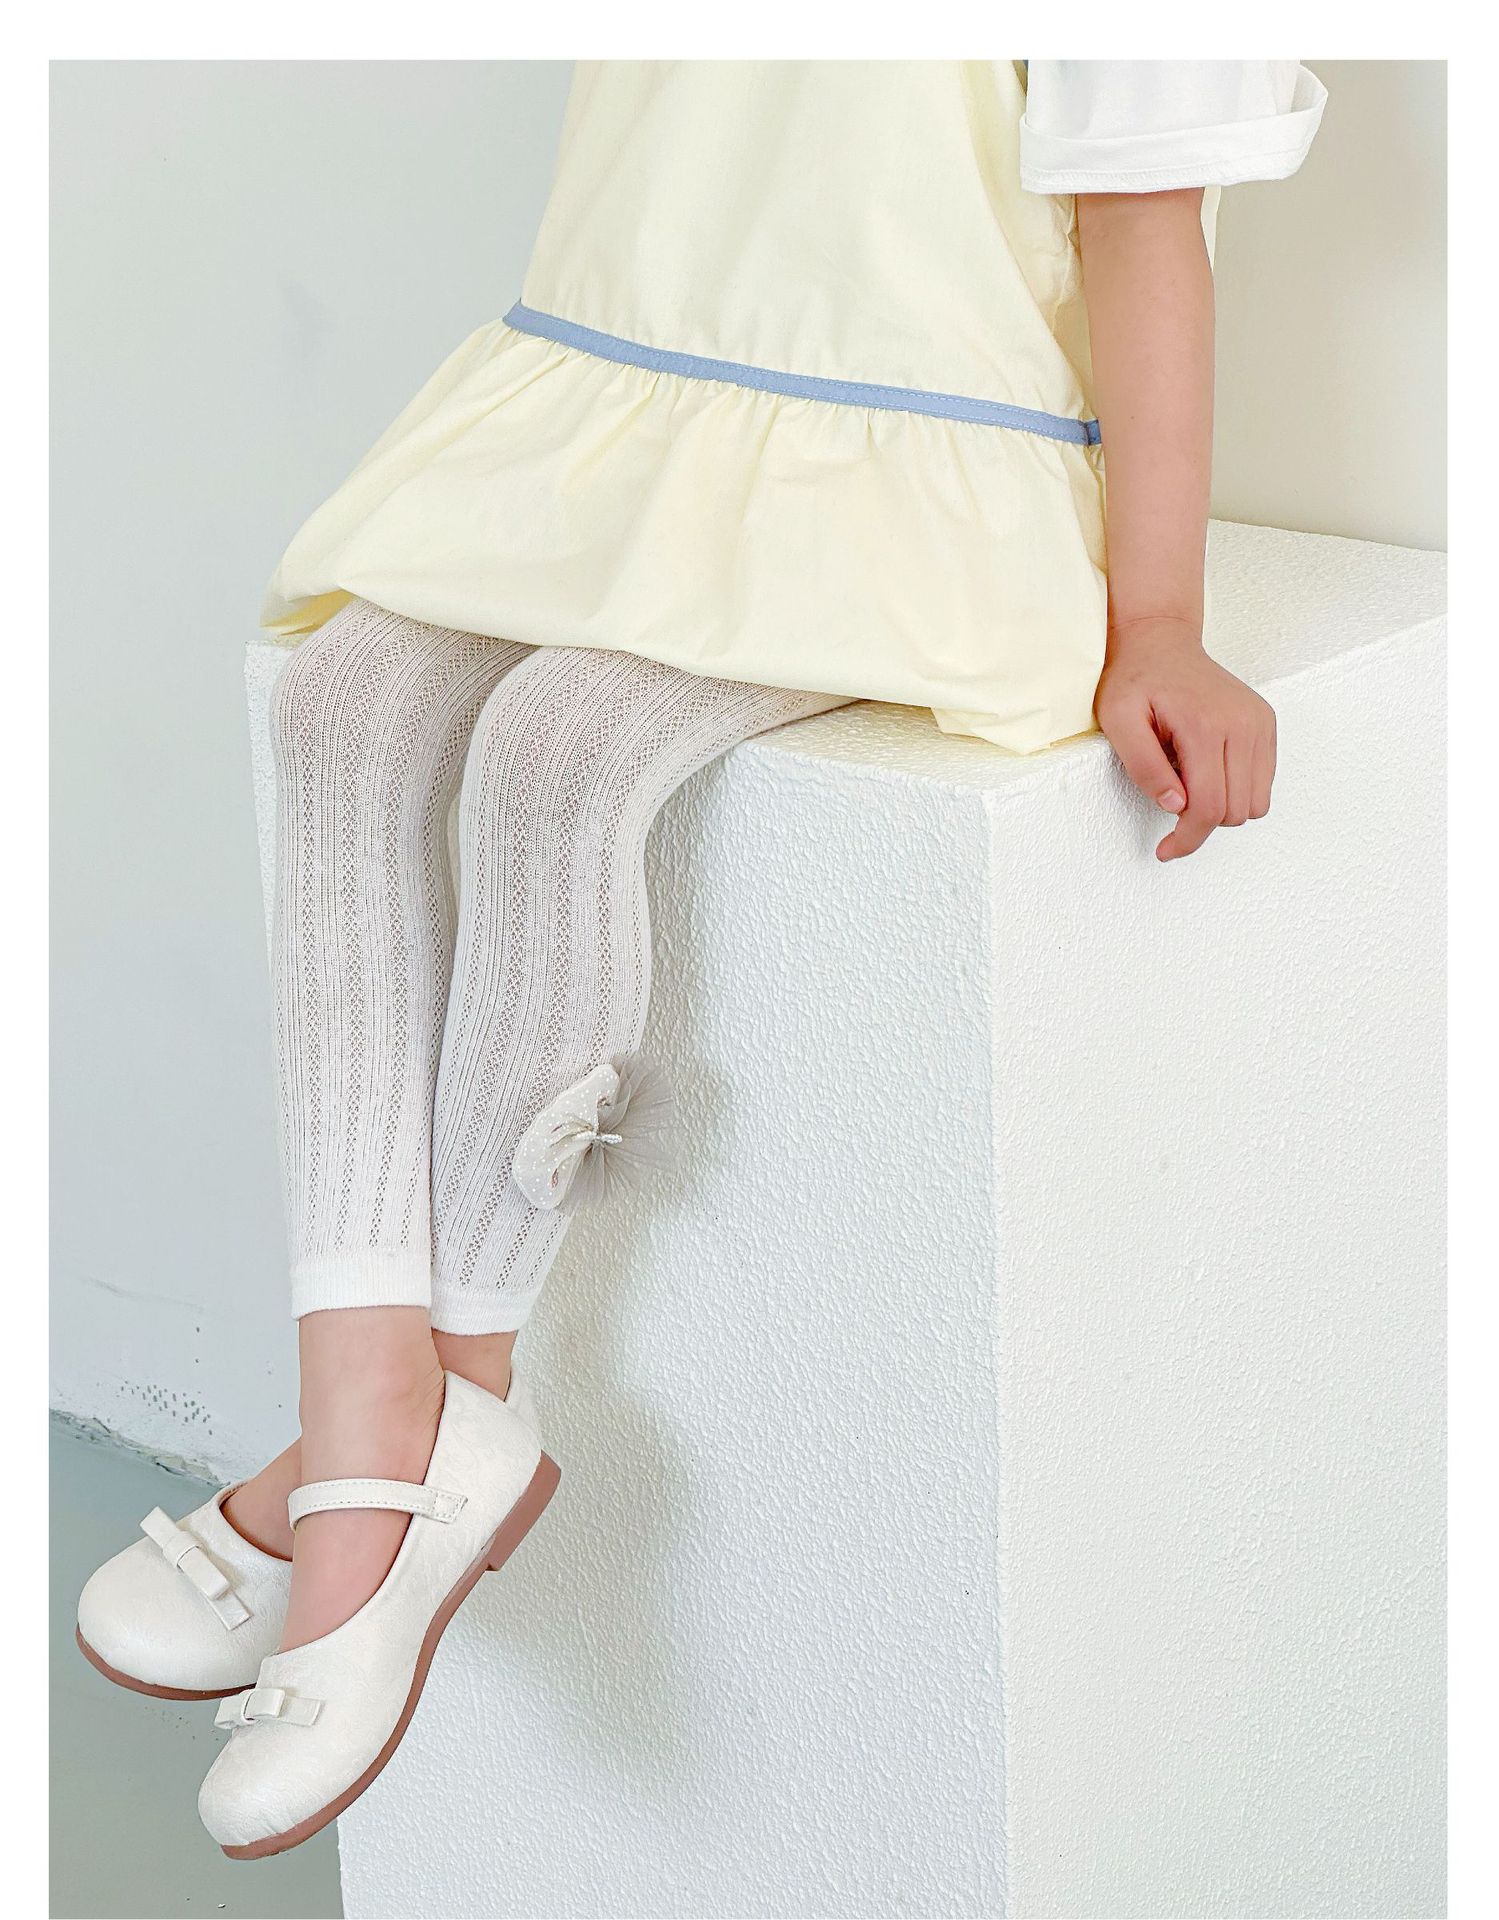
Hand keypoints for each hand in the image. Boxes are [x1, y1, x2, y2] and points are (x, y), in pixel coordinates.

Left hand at [1095, 617, 1276, 862]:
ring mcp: (1259, 723)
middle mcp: (1242, 724)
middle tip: (1169, 801)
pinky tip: (1207, 771)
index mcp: (1204, 725)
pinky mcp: (1265, 724)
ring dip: (1221, 807)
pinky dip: (1237, 790)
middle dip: (1201, 823)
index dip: (1187, 839)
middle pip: (1235, 811)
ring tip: (1189, 780)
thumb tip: (1175, 805)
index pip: (1208, 807)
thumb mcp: (1118, 721)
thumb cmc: (1135, 679)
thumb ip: (1143, 766)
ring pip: (1256, 803)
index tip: (1166, 850)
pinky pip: (1263, 783)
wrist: (1161, 641)